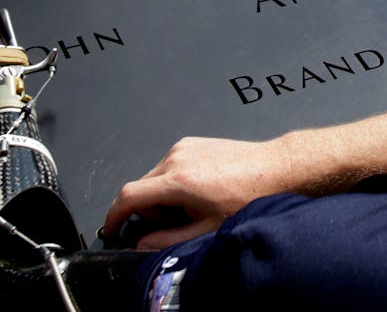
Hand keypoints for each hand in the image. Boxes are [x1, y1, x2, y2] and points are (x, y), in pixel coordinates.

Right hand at [103, 135, 297, 249]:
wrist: (273, 169)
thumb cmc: (247, 196)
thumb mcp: (206, 228)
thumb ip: (168, 239)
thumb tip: (143, 243)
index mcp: (177, 180)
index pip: (128, 196)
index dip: (114, 217)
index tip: (113, 229)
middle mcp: (175, 158)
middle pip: (139, 188)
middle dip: (147, 210)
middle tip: (175, 222)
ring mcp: (182, 147)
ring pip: (153, 178)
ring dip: (161, 196)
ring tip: (192, 205)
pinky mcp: (190, 143)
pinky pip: (167, 166)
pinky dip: (172, 181)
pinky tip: (197, 190)